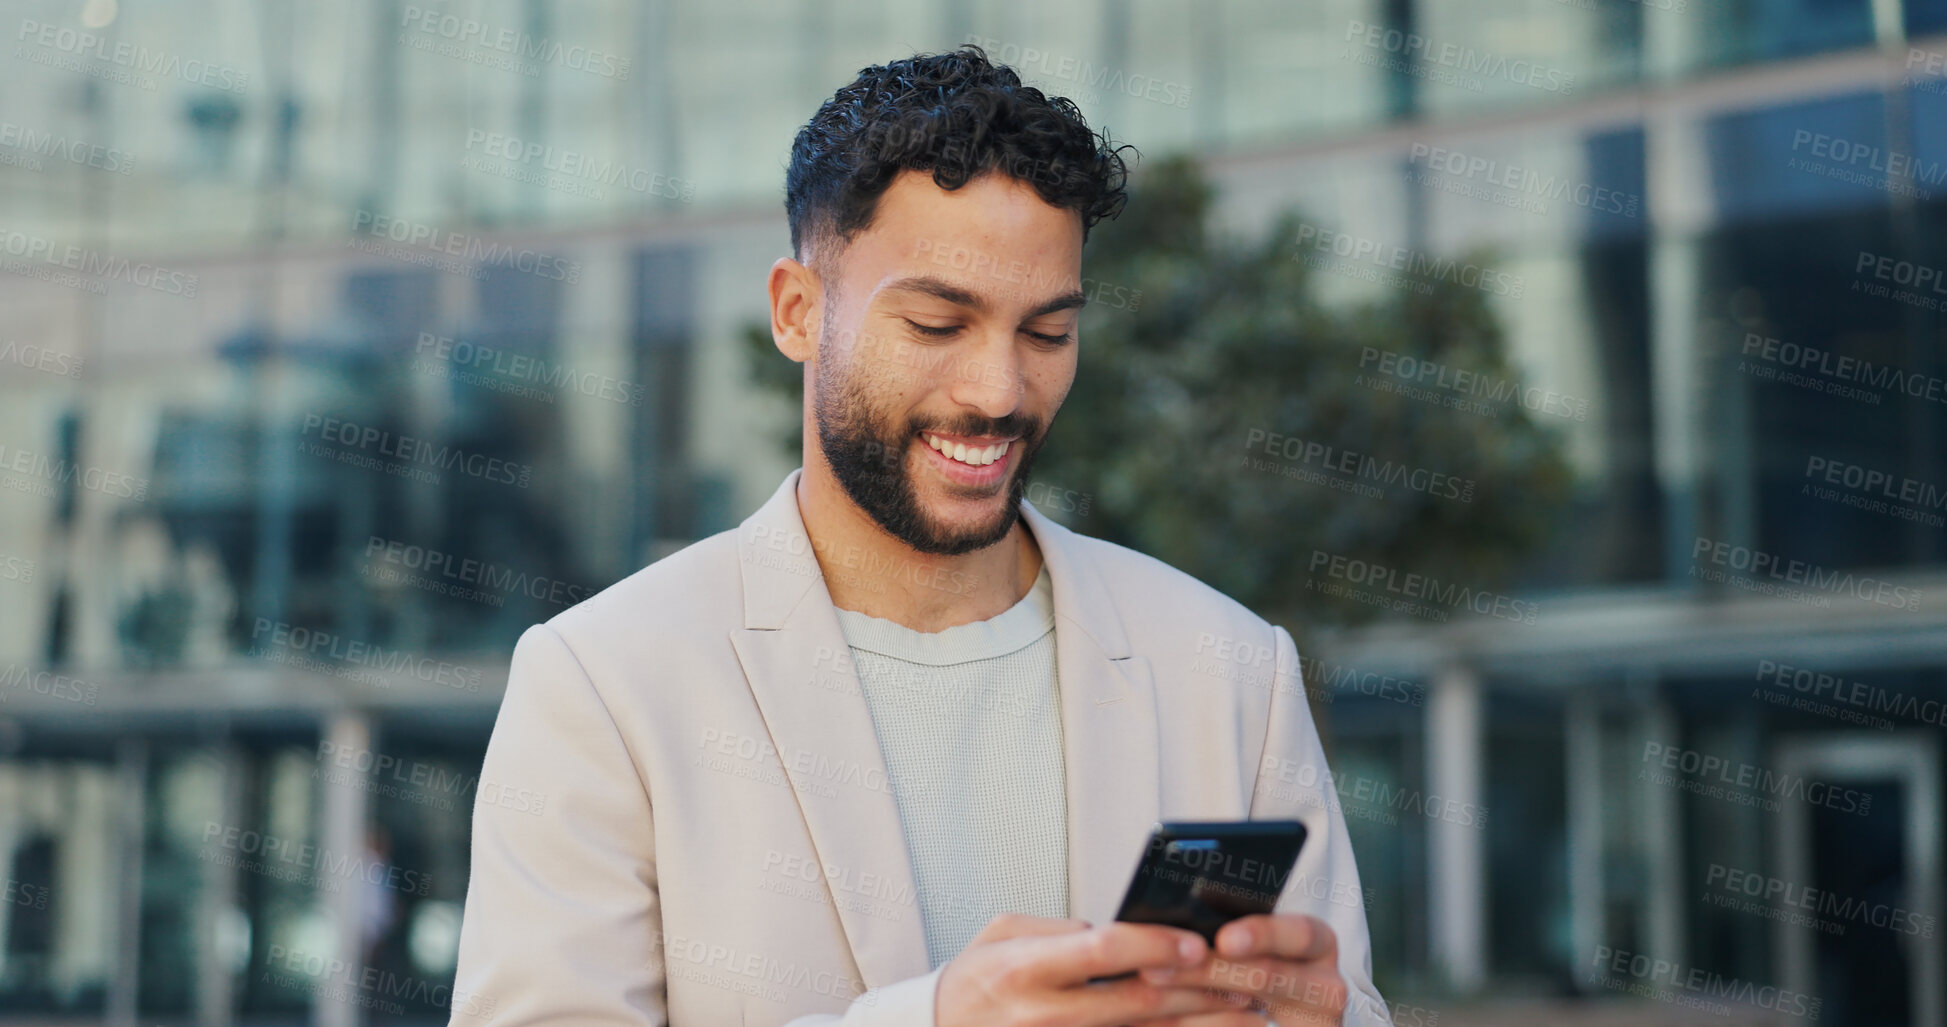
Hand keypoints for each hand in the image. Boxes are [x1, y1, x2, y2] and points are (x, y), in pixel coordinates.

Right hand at [934, 913, 1257, 1026]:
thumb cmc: (976, 978)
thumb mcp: (1003, 934)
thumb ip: (1062, 929)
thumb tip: (1120, 932)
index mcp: (1026, 967)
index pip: (1103, 951)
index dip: (1155, 944)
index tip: (1198, 941)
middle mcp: (1046, 1013)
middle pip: (1139, 1001)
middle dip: (1199, 989)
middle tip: (1246, 977)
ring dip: (1200, 1025)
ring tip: (1246, 1013)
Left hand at [1136, 915, 1347, 1025]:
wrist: (1290, 1020)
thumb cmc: (1264, 972)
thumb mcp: (1261, 946)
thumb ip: (1227, 930)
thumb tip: (1164, 919)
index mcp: (1316, 945)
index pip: (1300, 933)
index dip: (1263, 934)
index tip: (1225, 940)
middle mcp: (1324, 987)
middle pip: (1265, 977)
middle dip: (1204, 973)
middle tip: (1153, 971)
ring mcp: (1311, 1023)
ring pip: (1247, 1021)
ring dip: (1190, 1012)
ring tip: (1145, 1001)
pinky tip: (1161, 1024)